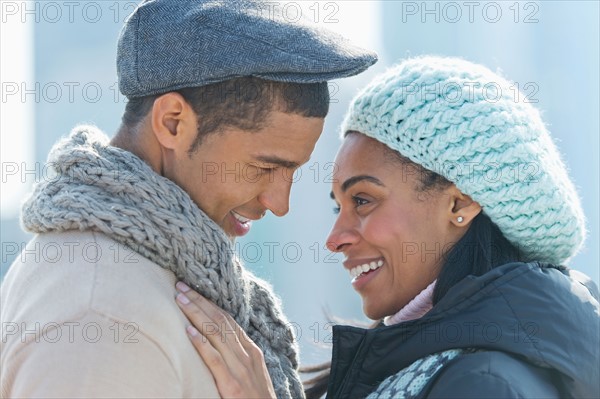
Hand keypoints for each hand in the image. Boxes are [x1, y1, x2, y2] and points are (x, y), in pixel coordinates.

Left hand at [175, 281, 275, 398]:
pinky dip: (201, 343)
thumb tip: (219, 341)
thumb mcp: (252, 372)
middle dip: (199, 302)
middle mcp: (246, 354)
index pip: (228, 319)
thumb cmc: (257, 398)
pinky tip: (188, 331)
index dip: (209, 303)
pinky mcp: (230, 385)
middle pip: (220, 320)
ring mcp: (239, 369)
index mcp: (251, 350)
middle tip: (180, 286)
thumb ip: (238, 356)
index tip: (192, 291)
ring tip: (180, 300)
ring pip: (216, 333)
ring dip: (196, 314)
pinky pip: (214, 360)